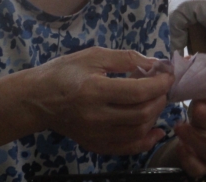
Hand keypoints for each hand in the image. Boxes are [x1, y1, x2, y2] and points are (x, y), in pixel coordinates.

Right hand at [29, 47, 173, 155]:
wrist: (37, 98)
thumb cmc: (63, 72)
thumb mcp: (92, 55)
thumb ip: (125, 58)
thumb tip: (154, 63)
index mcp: (94, 90)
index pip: (137, 92)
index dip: (159, 84)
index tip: (168, 75)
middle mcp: (96, 116)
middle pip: (141, 113)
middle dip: (159, 99)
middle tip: (163, 87)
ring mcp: (95, 134)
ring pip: (137, 132)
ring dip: (154, 117)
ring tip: (156, 101)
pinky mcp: (94, 144)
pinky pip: (126, 148)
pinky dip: (145, 141)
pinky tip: (155, 130)